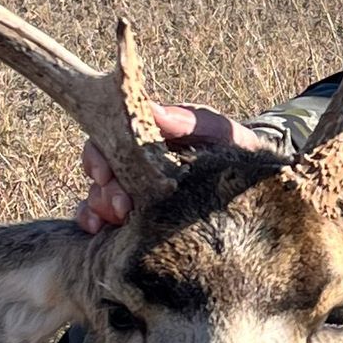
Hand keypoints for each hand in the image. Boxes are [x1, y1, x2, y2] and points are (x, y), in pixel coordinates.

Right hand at [76, 104, 269, 232]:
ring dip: (101, 208)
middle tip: (124, 207)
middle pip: (99, 172)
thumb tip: (152, 110)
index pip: (106, 140)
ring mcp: (131, 190)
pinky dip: (91, 222)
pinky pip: (100, 218)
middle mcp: (131, 163)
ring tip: (121, 221)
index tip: (104, 173)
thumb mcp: (216, 130)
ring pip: (97, 196)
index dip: (98, 157)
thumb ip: (187, 121)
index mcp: (145, 137)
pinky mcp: (133, 217)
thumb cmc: (231, 149)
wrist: (251, 182)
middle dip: (105, 190)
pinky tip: (99, 232)